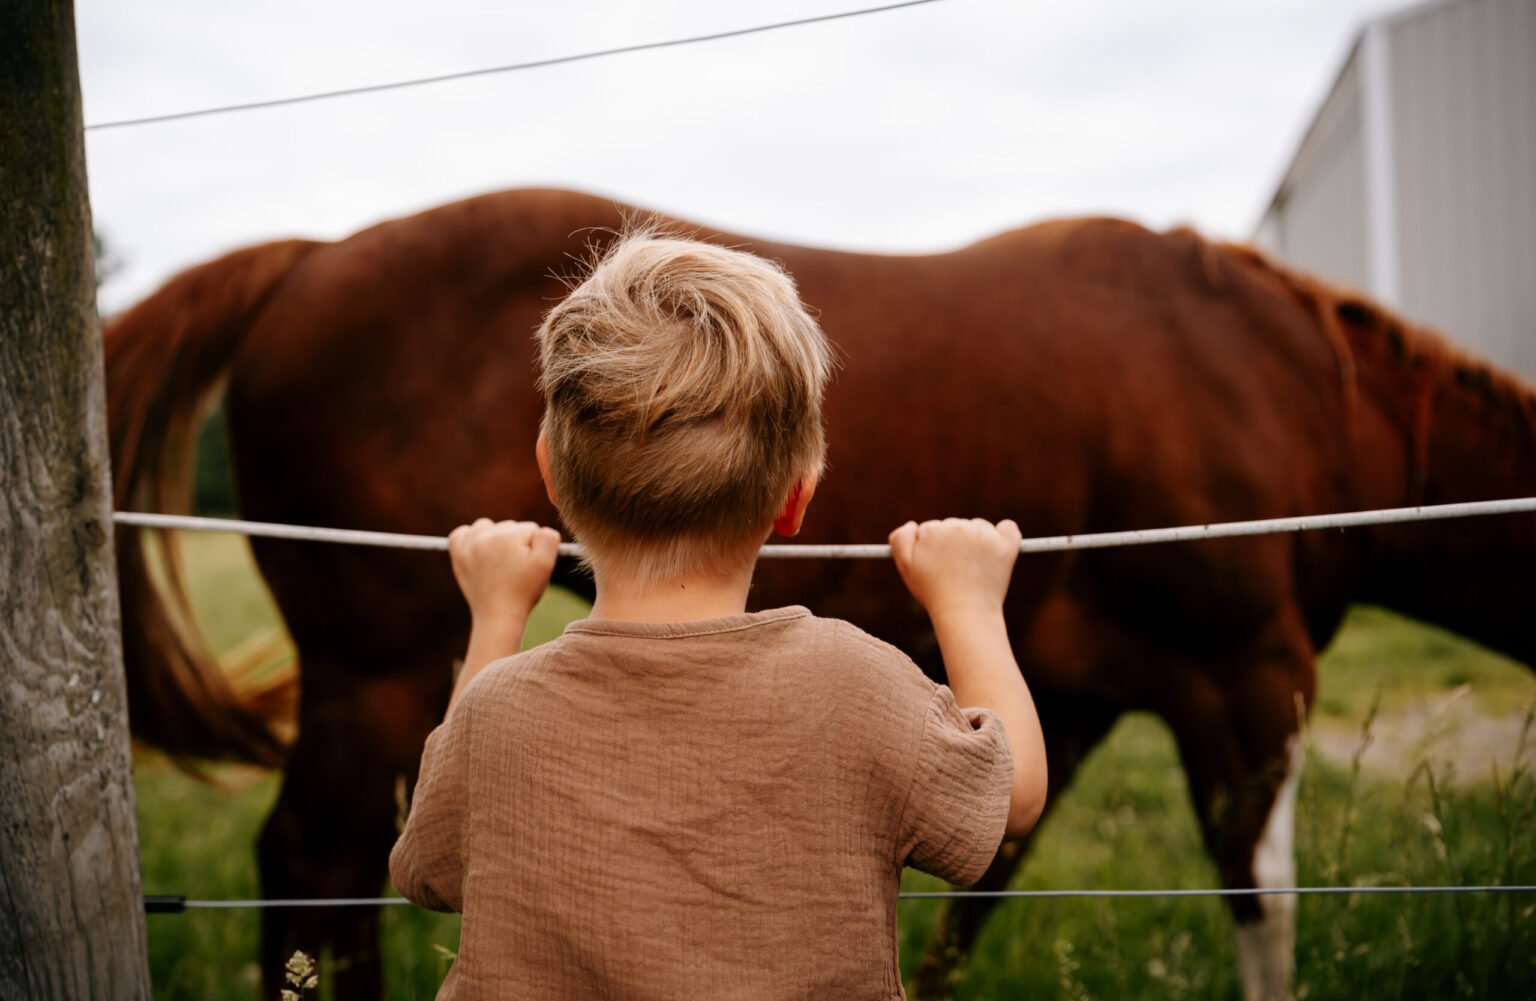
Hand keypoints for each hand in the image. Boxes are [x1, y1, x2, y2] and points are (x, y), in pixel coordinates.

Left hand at [448, 519, 560, 622]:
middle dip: (517, 543)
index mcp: (508, 535)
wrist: (498, 616)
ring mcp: (469, 544)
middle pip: (510, 527)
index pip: (531, 529)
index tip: (529, 566)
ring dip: (495, 538)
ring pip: (488, 527)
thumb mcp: (545, 564)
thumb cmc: (524, 591)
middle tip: (515, 568)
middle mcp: (486, 535)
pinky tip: (478, 551)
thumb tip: (538, 530)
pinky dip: (470, 538)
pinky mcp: (458, 555)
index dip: (535, 548)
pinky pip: (462, 533)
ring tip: (499, 561)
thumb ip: (548, 538)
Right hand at [888, 518, 1021, 620]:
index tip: (934, 564)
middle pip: (954, 525)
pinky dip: (1004, 534)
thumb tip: (913, 524)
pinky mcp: (1006, 545)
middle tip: (952, 569)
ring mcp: (985, 535)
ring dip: (975, 540)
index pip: (931, 529)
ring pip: (977, 527)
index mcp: (934, 530)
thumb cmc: (934, 592)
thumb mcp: (906, 567)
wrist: (965, 614)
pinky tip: (997, 549)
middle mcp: (959, 527)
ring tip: (970, 570)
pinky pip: (1008, 528)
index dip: (930, 548)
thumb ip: (900, 540)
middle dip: (952, 543)